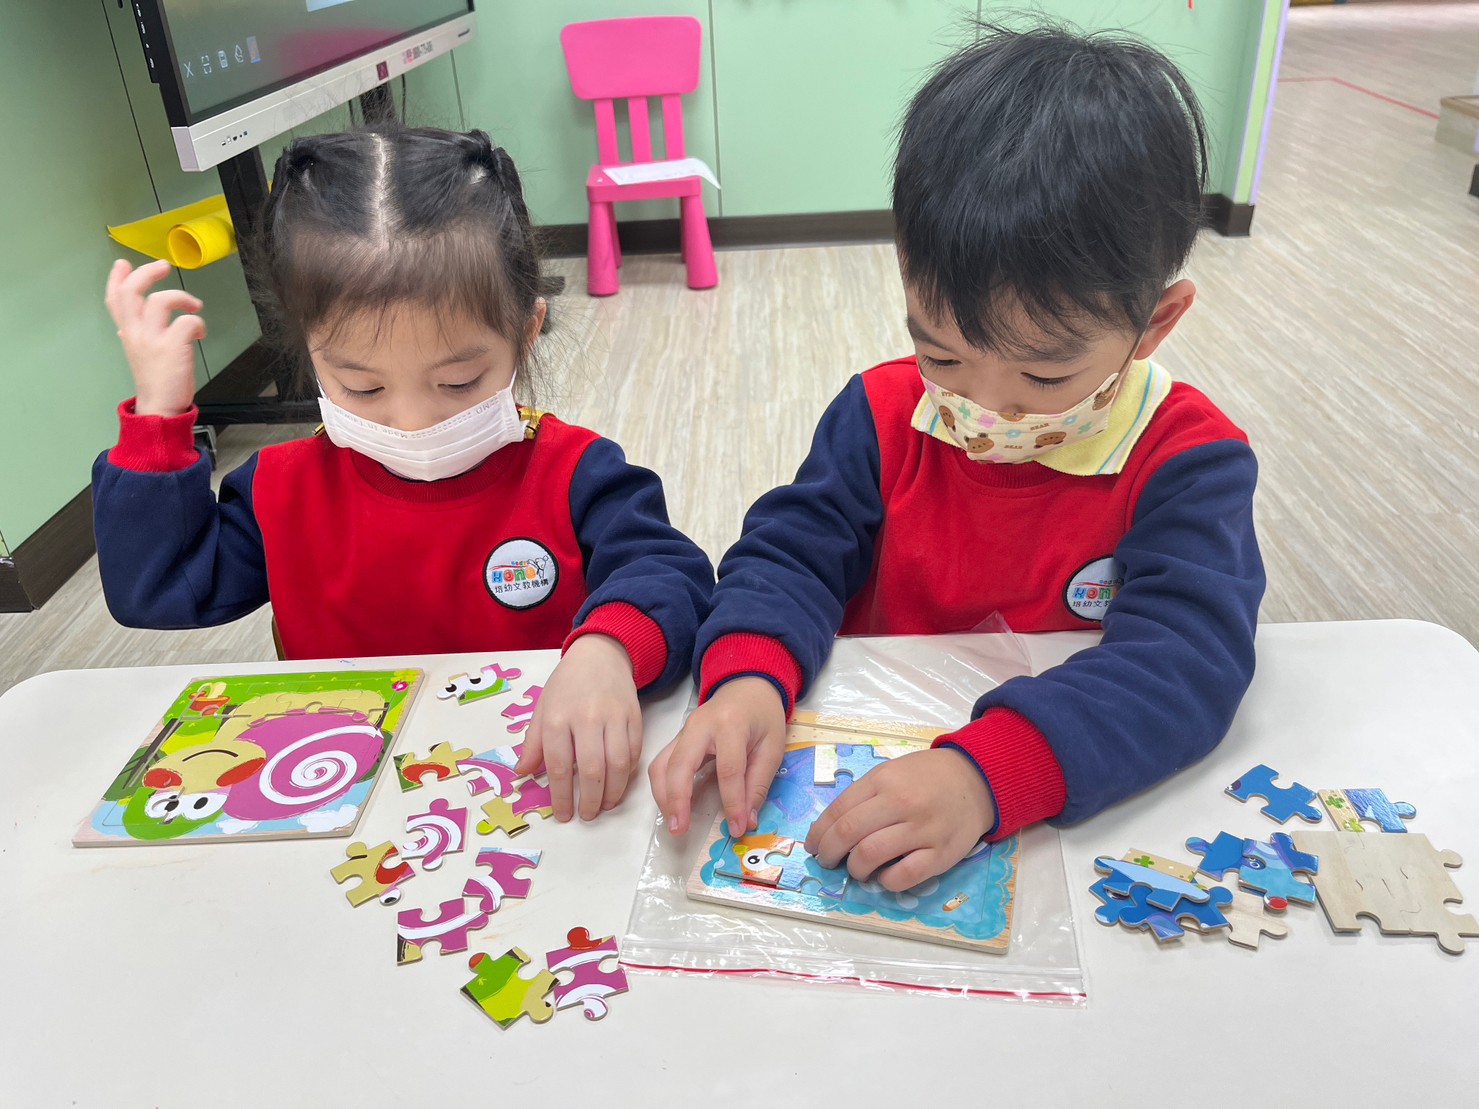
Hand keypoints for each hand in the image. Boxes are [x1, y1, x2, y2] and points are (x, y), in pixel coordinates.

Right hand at [104, 258, 204, 416]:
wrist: (159, 407)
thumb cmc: (155, 379)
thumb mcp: (138, 352)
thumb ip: (134, 334)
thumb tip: (125, 324)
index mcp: (128, 332)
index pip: (114, 299)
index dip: (117, 279)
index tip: (122, 264)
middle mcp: (135, 332)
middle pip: (132, 291)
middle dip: (147, 273)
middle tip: (164, 267)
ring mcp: (152, 339)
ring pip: (160, 300)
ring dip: (182, 297)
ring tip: (194, 307)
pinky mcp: (172, 347)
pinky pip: (186, 321)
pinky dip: (197, 322)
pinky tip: (200, 333)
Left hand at [515, 634, 641, 820]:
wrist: (600, 655)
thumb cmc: (567, 684)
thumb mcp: (542, 708)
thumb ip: (533, 743)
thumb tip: (522, 773)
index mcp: (557, 718)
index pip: (558, 766)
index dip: (561, 797)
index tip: (564, 814)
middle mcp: (586, 718)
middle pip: (591, 770)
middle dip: (590, 800)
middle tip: (587, 815)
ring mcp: (614, 716)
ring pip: (618, 764)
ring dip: (613, 792)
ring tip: (606, 805)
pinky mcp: (635, 716)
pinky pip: (634, 751)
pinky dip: (629, 773)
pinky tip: (620, 783)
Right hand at [648, 677, 786, 836]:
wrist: (747, 689)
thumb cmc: (762, 718)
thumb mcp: (772, 748)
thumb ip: (758, 784)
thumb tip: (747, 820)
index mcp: (730, 725)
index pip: (728, 770)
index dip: (732, 802)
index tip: (736, 828)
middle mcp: (699, 725)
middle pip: (679, 764)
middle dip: (676, 799)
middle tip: (680, 829)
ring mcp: (683, 731)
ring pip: (661, 764)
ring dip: (663, 797)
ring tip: (675, 823)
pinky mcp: (677, 739)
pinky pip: (661, 764)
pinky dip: (663, 788)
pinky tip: (673, 807)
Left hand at [805, 747, 995, 891]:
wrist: (975, 779)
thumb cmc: (925, 777)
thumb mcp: (890, 773)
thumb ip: (863, 796)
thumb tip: (830, 830)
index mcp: (882, 781)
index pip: (838, 811)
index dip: (818, 833)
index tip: (813, 846)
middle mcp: (900, 803)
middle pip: (848, 833)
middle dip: (829, 853)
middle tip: (828, 861)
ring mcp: (922, 829)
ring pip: (871, 855)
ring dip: (855, 869)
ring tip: (857, 869)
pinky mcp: (941, 853)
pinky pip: (904, 875)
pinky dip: (886, 881)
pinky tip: (884, 877)